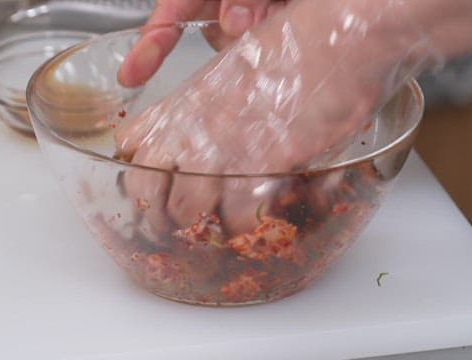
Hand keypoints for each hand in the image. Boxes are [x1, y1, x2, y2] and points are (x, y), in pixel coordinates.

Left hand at [115, 0, 441, 235]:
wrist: (340, 36)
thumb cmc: (299, 41)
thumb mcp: (242, 64)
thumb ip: (221, 97)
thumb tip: (222, 125)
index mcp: (187, 99)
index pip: (132, 141)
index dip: (136, 166)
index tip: (148, 182)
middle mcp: (194, 126)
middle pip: (144, 186)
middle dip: (154, 211)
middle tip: (167, 224)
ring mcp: (223, 149)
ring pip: (184, 209)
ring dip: (197, 225)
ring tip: (210, 230)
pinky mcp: (259, 168)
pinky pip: (236, 218)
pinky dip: (243, 228)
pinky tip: (251, 223)